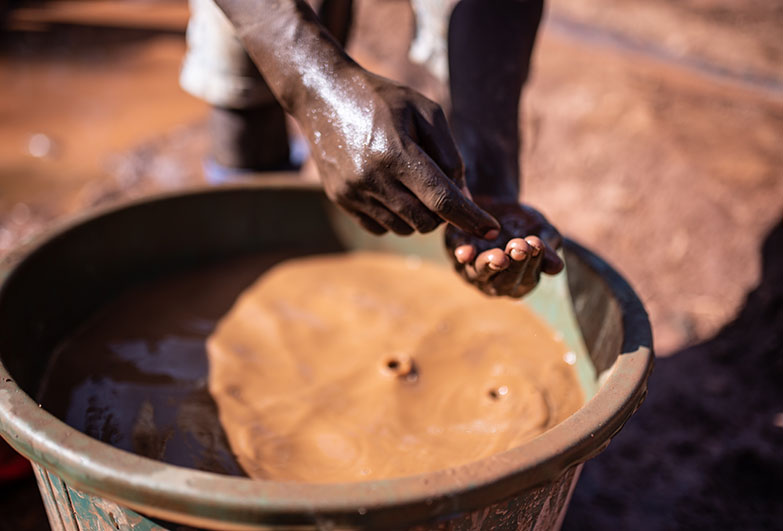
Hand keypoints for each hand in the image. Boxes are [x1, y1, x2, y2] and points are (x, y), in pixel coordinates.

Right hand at [301, 71, 499, 237]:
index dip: (470, 218)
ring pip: (403, 229)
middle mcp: (371, 178)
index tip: (491, 230)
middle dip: (443, 214)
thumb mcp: (426, 111)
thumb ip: (450, 155)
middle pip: (425, 221)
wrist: (324, 96)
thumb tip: (466, 198)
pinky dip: (395, 218)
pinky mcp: (340, 200)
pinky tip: (392, 191)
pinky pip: (380, 228)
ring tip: (413, 185)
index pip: (442, 199)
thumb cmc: (383, 99)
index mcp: (395, 152)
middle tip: (441, 190)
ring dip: (419, 216)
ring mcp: (353, 192)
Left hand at [444, 197, 563, 296]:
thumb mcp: (541, 233)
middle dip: (514, 265)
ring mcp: (471, 269)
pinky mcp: (455, 250)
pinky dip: (462, 255)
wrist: (498, 203)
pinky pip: (457, 256)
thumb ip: (548, 250)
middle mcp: (492, 282)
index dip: (533, 265)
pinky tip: (466, 253)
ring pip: (479, 273)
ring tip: (500, 256)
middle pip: (503, 283)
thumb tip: (557, 268)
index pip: (527, 281)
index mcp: (517, 283)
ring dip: (489, 265)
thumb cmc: (524, 225)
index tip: (538, 244)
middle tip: (521, 246)